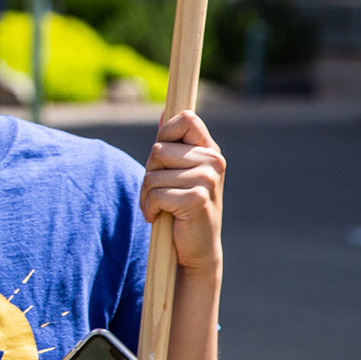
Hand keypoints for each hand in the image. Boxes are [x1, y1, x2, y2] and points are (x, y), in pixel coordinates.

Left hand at [143, 109, 223, 270]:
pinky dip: (148, 208)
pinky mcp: (197, 199)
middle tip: (161, 192)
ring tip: (160, 207)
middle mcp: (213, 162)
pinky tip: (158, 217)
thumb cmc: (182, 207)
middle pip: (158, 149)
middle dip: (150, 172)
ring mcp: (207, 180)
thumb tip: (164, 110)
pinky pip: (156, 194)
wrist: (196, 249)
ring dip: (147, 195)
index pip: (186, 119)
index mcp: (210, 151)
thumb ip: (173, 143)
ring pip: (153, 174)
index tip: (163, 159)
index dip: (165, 132)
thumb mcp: (180, 172)